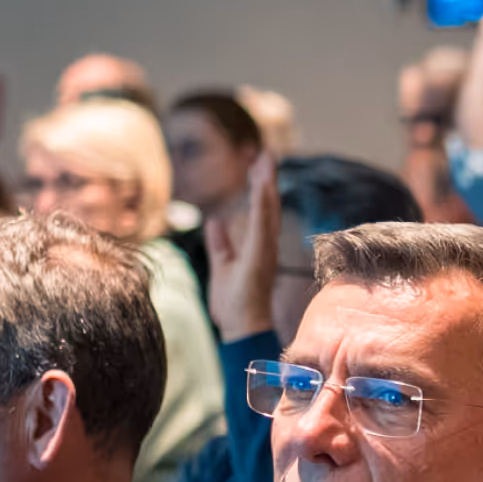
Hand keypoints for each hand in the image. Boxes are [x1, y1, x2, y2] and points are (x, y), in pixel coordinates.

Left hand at [207, 153, 279, 343]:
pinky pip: (263, 224)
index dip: (259, 187)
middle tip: (266, 152)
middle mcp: (265, 246)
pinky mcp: (261, 256)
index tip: (257, 163)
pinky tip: (263, 185)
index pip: (259, 211)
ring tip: (266, 160)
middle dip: (266, 178)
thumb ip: (220, 244)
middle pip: (267, 205)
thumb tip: (215, 222)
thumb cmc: (233, 305)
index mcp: (257, 247)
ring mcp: (265, 250)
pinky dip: (264, 203)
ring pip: (267, 210)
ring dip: (267, 184)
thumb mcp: (221, 266)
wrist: (241, 329)